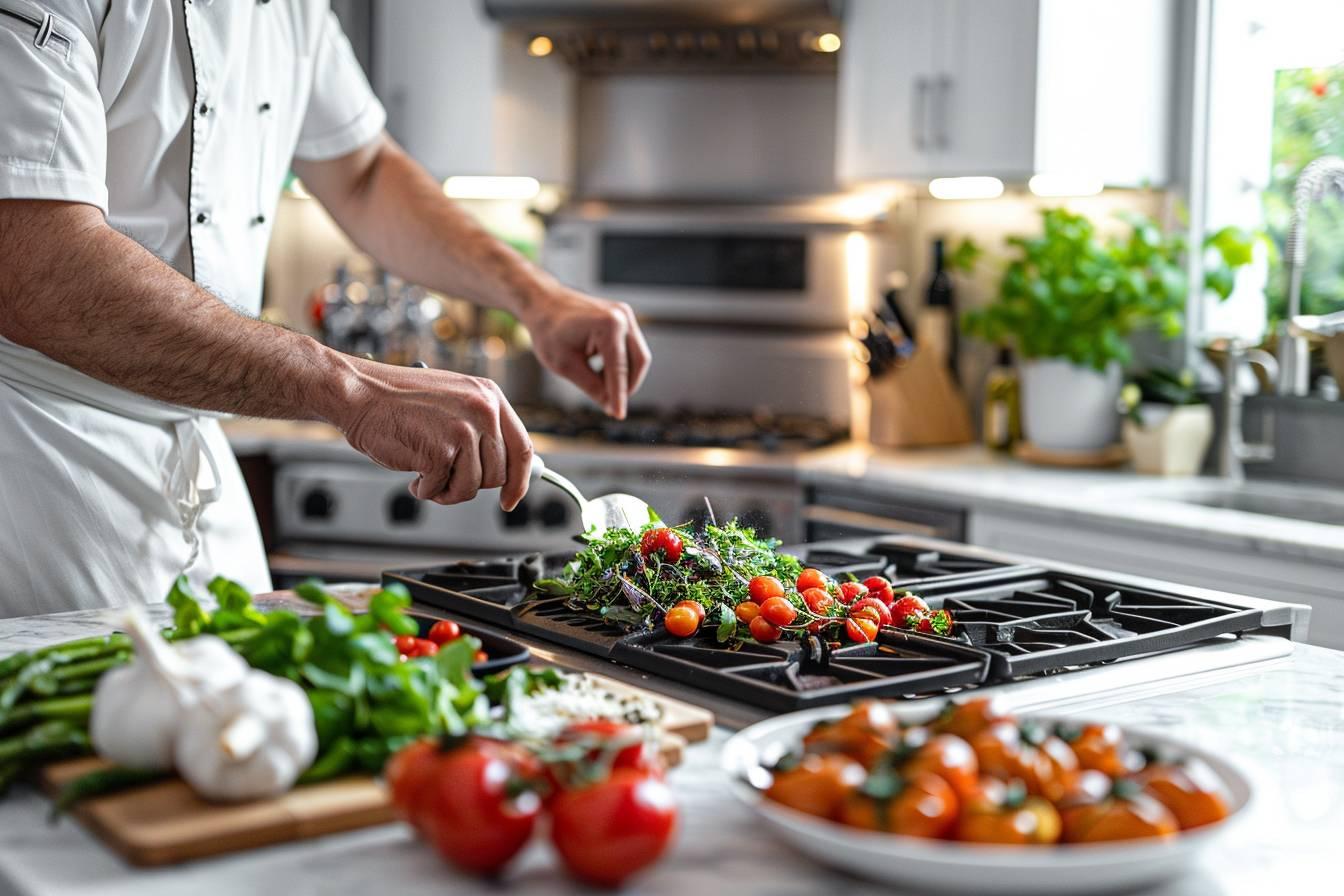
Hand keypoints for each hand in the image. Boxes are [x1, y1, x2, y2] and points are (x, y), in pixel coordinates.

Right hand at [333, 361, 532, 509]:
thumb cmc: (399, 401)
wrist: (360, 394)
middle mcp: (482, 411)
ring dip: (446, 489)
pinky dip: (424, 489)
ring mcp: (462, 431)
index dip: (520, 480)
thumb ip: (481, 428)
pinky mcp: (440, 452)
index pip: (522, 448)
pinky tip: (412, 472)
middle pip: (497, 474)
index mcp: (490, 397)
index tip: (511, 499)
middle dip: (470, 484)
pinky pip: (441, 490)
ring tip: (425, 472)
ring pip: (472, 487)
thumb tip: (503, 469)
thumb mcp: (454, 401)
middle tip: (445, 476)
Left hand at [523, 285, 650, 419]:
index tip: (618, 415)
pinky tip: (600, 371)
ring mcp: (625, 315)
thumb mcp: (565, 365)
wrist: (542, 303)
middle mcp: (622, 317)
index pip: (619, 370)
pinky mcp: (623, 318)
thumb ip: (591, 387)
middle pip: (638, 362)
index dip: (619, 396)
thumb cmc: (549, 331)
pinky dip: (620, 364)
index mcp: (608, 326)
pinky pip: (630, 347)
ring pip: (637, 356)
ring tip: (598, 383)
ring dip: (623, 375)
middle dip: (627, 386)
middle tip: (610, 403)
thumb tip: (610, 406)